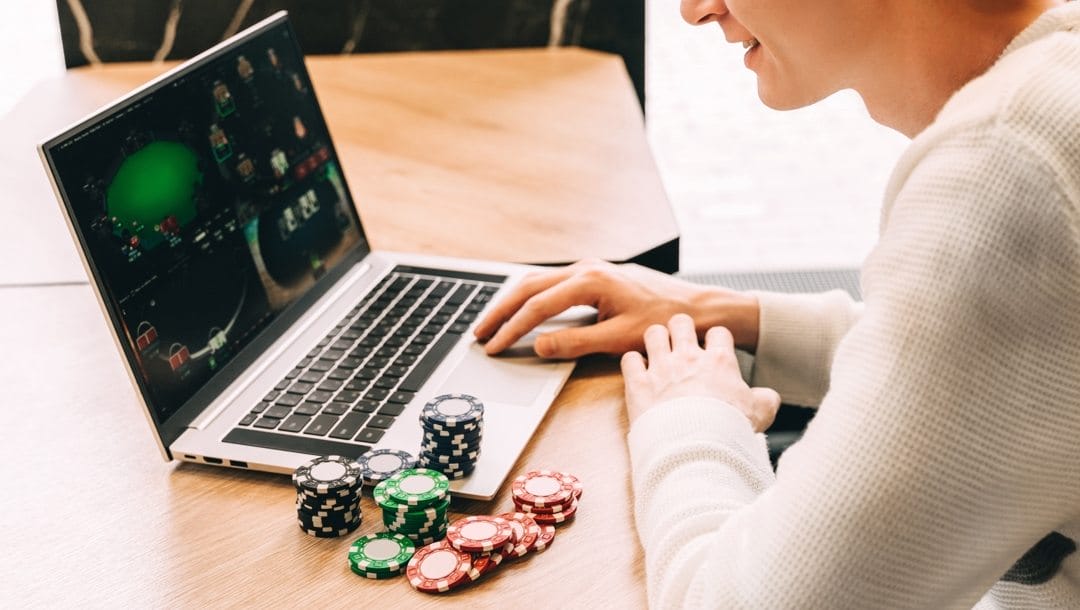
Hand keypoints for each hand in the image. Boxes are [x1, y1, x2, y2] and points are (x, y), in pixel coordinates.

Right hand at [474, 259, 760, 358]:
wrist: (695, 307)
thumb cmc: (663, 321)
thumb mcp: (619, 338)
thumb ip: (575, 342)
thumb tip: (538, 345)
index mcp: (591, 281)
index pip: (538, 306)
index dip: (511, 328)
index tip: (494, 346)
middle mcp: (586, 269)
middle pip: (528, 287)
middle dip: (500, 311)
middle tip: (478, 334)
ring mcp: (589, 269)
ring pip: (537, 282)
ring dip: (512, 302)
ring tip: (491, 324)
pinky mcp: (593, 276)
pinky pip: (551, 283)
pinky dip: (530, 298)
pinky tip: (520, 311)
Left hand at [621, 313, 780, 429]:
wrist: (698, 449)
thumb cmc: (730, 431)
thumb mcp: (760, 413)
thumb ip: (765, 399)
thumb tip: (768, 397)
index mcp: (719, 361)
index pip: (718, 332)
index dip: (715, 341)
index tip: (712, 352)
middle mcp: (688, 357)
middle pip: (681, 322)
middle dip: (680, 330)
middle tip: (679, 345)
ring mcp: (661, 368)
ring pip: (652, 333)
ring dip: (654, 341)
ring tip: (656, 353)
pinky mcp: (638, 384)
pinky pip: (629, 359)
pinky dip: (632, 364)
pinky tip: (637, 373)